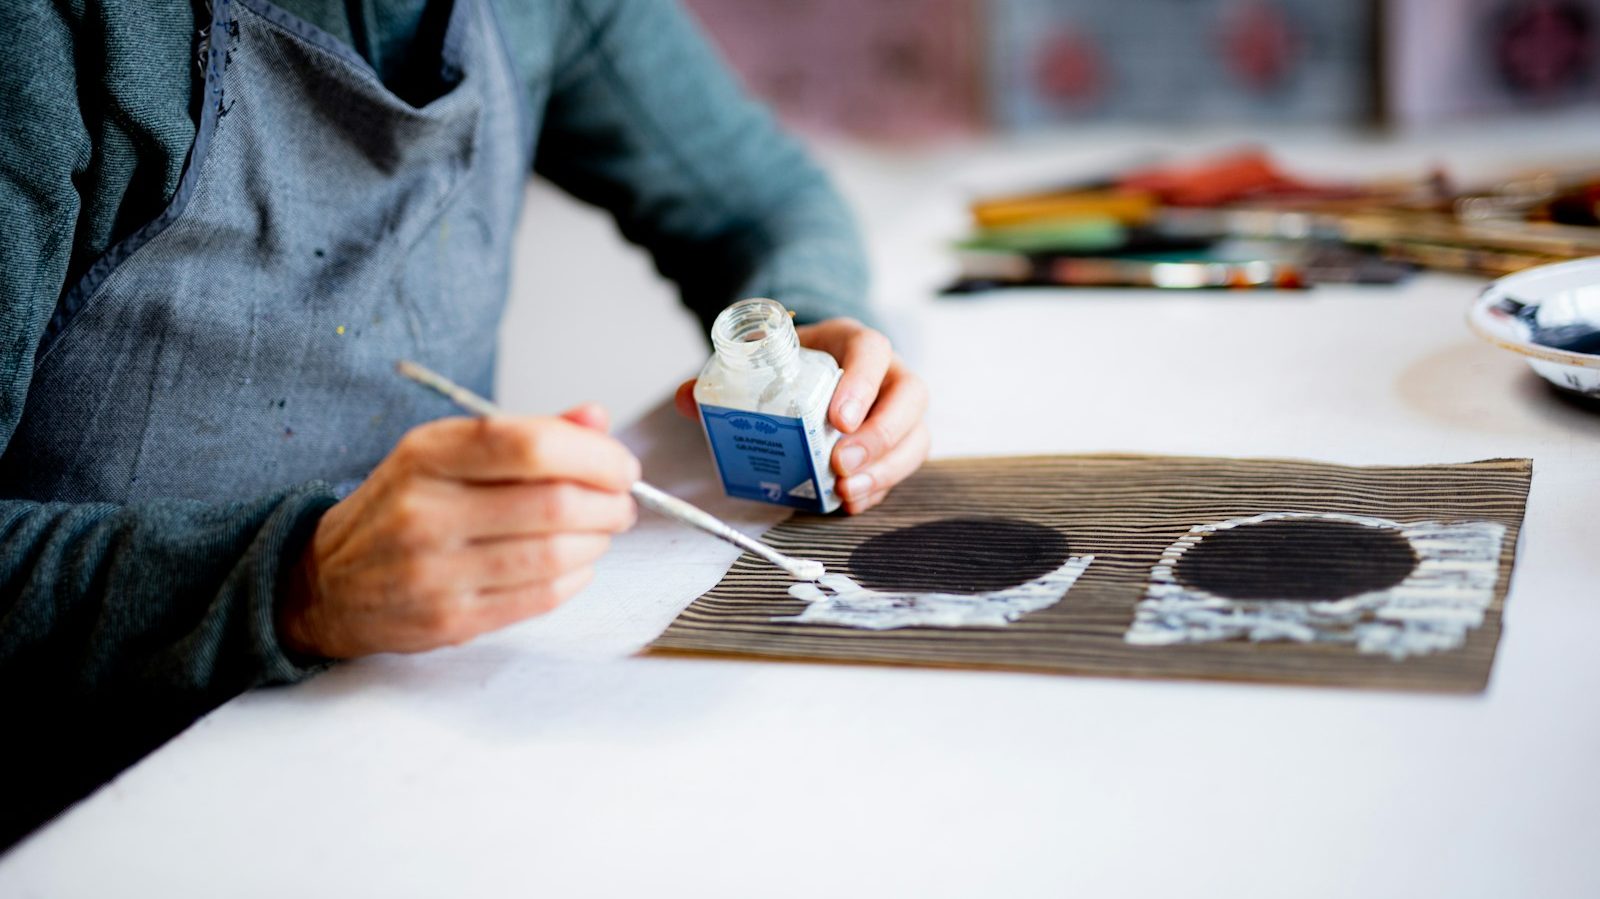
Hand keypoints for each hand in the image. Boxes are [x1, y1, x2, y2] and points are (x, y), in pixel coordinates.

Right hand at [278, 405, 639, 657]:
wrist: (327, 583)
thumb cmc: (401, 508)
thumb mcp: (445, 452)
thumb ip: (525, 433)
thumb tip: (596, 419)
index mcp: (427, 454)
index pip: (530, 445)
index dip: (594, 455)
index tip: (622, 465)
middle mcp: (426, 511)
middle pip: (553, 501)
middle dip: (609, 502)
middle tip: (622, 502)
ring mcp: (434, 571)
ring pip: (553, 554)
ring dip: (597, 541)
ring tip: (600, 532)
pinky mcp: (448, 620)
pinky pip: (539, 597)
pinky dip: (575, 577)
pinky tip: (576, 564)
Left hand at [676, 317, 928, 514]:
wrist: (815, 367)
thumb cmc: (794, 364)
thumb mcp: (766, 358)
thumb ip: (729, 374)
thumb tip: (687, 399)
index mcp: (854, 343)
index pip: (872, 350)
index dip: (862, 383)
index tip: (838, 418)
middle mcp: (888, 373)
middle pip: (910, 397)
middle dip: (881, 436)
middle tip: (841, 464)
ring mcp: (898, 410)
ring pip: (916, 436)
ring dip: (886, 469)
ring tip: (847, 492)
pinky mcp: (897, 443)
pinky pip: (902, 466)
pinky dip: (880, 488)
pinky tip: (853, 502)